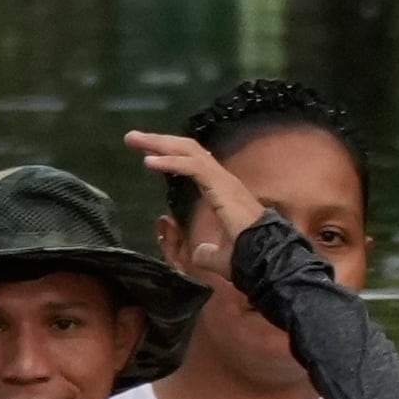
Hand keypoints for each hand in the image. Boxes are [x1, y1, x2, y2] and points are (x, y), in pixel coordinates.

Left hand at [124, 130, 272, 271]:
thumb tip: (200, 253)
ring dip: (159, 144)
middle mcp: (223, 180)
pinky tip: (149, 162)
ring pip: (189, 152)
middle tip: (132, 137)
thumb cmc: (245, 258)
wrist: (265, 261)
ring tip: (134, 139)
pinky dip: (171, 162)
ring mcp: (224, 181)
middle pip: (188, 150)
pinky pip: (194, 167)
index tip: (148, 155)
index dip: (171, 156)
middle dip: (159, 142)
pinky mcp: (222, 186)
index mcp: (222, 192)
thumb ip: (206, 252)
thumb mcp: (217, 257)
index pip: (194, 163)